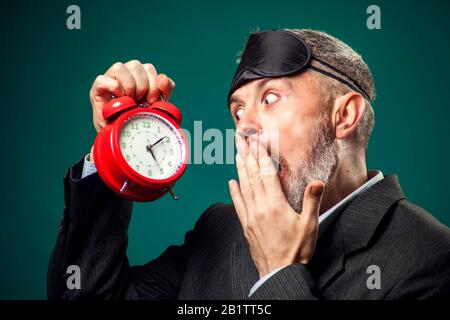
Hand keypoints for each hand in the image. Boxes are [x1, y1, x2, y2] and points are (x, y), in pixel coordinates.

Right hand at [89, 60, 175, 132]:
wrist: (125, 139)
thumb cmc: (139, 120)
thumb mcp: (158, 104)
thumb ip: (165, 89)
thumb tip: (162, 77)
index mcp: (139, 77)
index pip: (148, 68)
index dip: (154, 83)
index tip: (153, 100)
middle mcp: (124, 75)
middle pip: (135, 65)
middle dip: (143, 86)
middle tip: (141, 102)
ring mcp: (109, 81)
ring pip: (119, 67)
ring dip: (129, 86)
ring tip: (130, 100)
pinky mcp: (96, 91)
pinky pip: (102, 80)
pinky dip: (113, 88)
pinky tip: (120, 99)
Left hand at [228, 134, 324, 277]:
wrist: (279, 273)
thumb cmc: (297, 250)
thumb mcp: (309, 225)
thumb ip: (311, 201)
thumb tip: (316, 181)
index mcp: (275, 204)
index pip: (266, 173)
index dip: (261, 155)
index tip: (256, 140)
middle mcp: (260, 206)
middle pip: (252, 175)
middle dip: (247, 154)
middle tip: (240, 138)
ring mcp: (251, 215)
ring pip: (243, 186)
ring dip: (239, 167)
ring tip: (236, 152)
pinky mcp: (246, 225)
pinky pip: (238, 204)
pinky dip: (234, 191)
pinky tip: (231, 182)